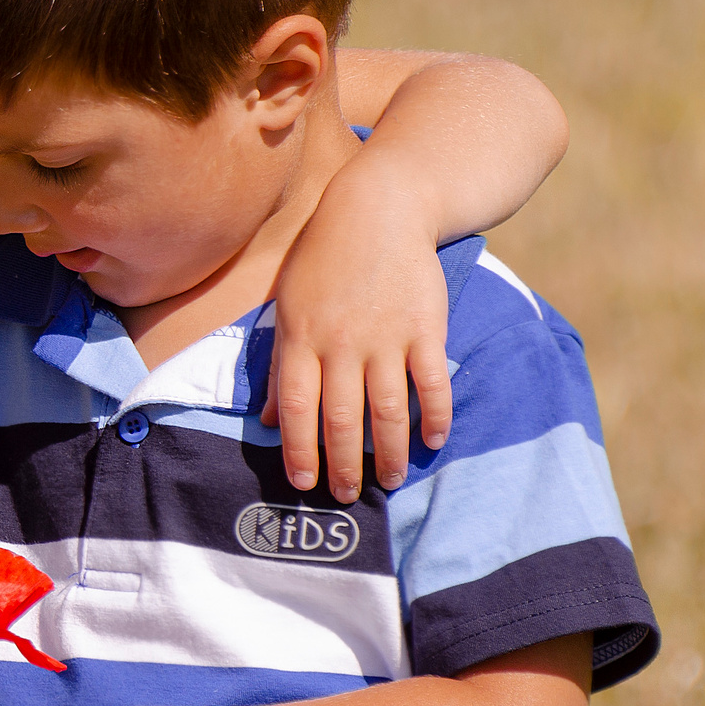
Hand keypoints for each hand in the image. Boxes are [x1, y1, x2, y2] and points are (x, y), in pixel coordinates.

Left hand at [265, 149, 453, 501]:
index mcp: (302, 338)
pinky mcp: (426, 327)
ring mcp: (386, 336)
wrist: (378, 209)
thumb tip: (269, 420)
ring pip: (388, 409)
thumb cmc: (324, 259)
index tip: (303, 483)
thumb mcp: (288, 305)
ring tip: (389, 482)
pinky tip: (433, 441)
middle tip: (346, 496)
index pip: (296, 407)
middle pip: (342, 417)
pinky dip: (435, 414)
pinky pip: (432, 381)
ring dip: (390, 452)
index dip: (298, 449)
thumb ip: (280, 362)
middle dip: (343, 464)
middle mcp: (342, 343)